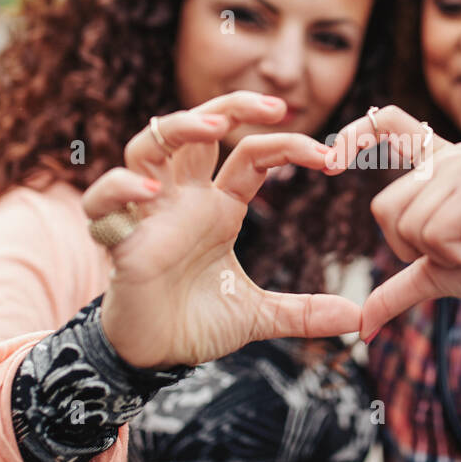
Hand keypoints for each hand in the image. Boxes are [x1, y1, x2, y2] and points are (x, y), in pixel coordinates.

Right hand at [90, 91, 361, 369]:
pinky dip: (119, 188)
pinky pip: (103, 203)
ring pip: (147, 146)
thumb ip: (303, 312)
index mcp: (217, 207)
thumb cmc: (196, 322)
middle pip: (196, 128)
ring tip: (209, 128)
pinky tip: (147, 189)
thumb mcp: (258, 316)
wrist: (153, 355)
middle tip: (275, 105)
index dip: (288, 146)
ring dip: (175, 129)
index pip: (251, 156)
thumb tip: (357, 319)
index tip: (331, 158)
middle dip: (230, 107)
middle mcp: (182, 199)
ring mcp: (147, 214)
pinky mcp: (118, 240)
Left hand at [324, 106, 460, 340]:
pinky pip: (435, 235)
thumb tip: (361, 326)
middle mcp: (452, 155)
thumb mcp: (440, 274)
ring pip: (408, 226)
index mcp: (440, 162)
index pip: (387, 122)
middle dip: (414, 248)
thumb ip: (399, 289)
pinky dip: (459, 255)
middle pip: (383, 208)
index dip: (354, 132)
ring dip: (443, 254)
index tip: (328, 160)